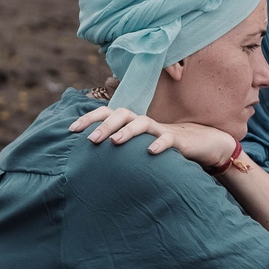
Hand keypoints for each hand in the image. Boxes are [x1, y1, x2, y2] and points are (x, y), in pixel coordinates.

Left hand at [67, 106, 236, 169]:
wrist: (197, 144)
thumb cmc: (159, 146)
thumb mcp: (135, 146)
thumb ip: (116, 146)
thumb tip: (87, 155)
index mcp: (129, 122)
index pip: (106, 113)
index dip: (88, 118)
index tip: (71, 130)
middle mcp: (142, 121)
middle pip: (121, 113)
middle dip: (104, 125)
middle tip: (90, 140)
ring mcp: (159, 129)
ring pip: (141, 122)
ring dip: (127, 131)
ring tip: (115, 143)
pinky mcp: (176, 140)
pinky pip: (167, 139)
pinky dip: (158, 144)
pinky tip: (149, 153)